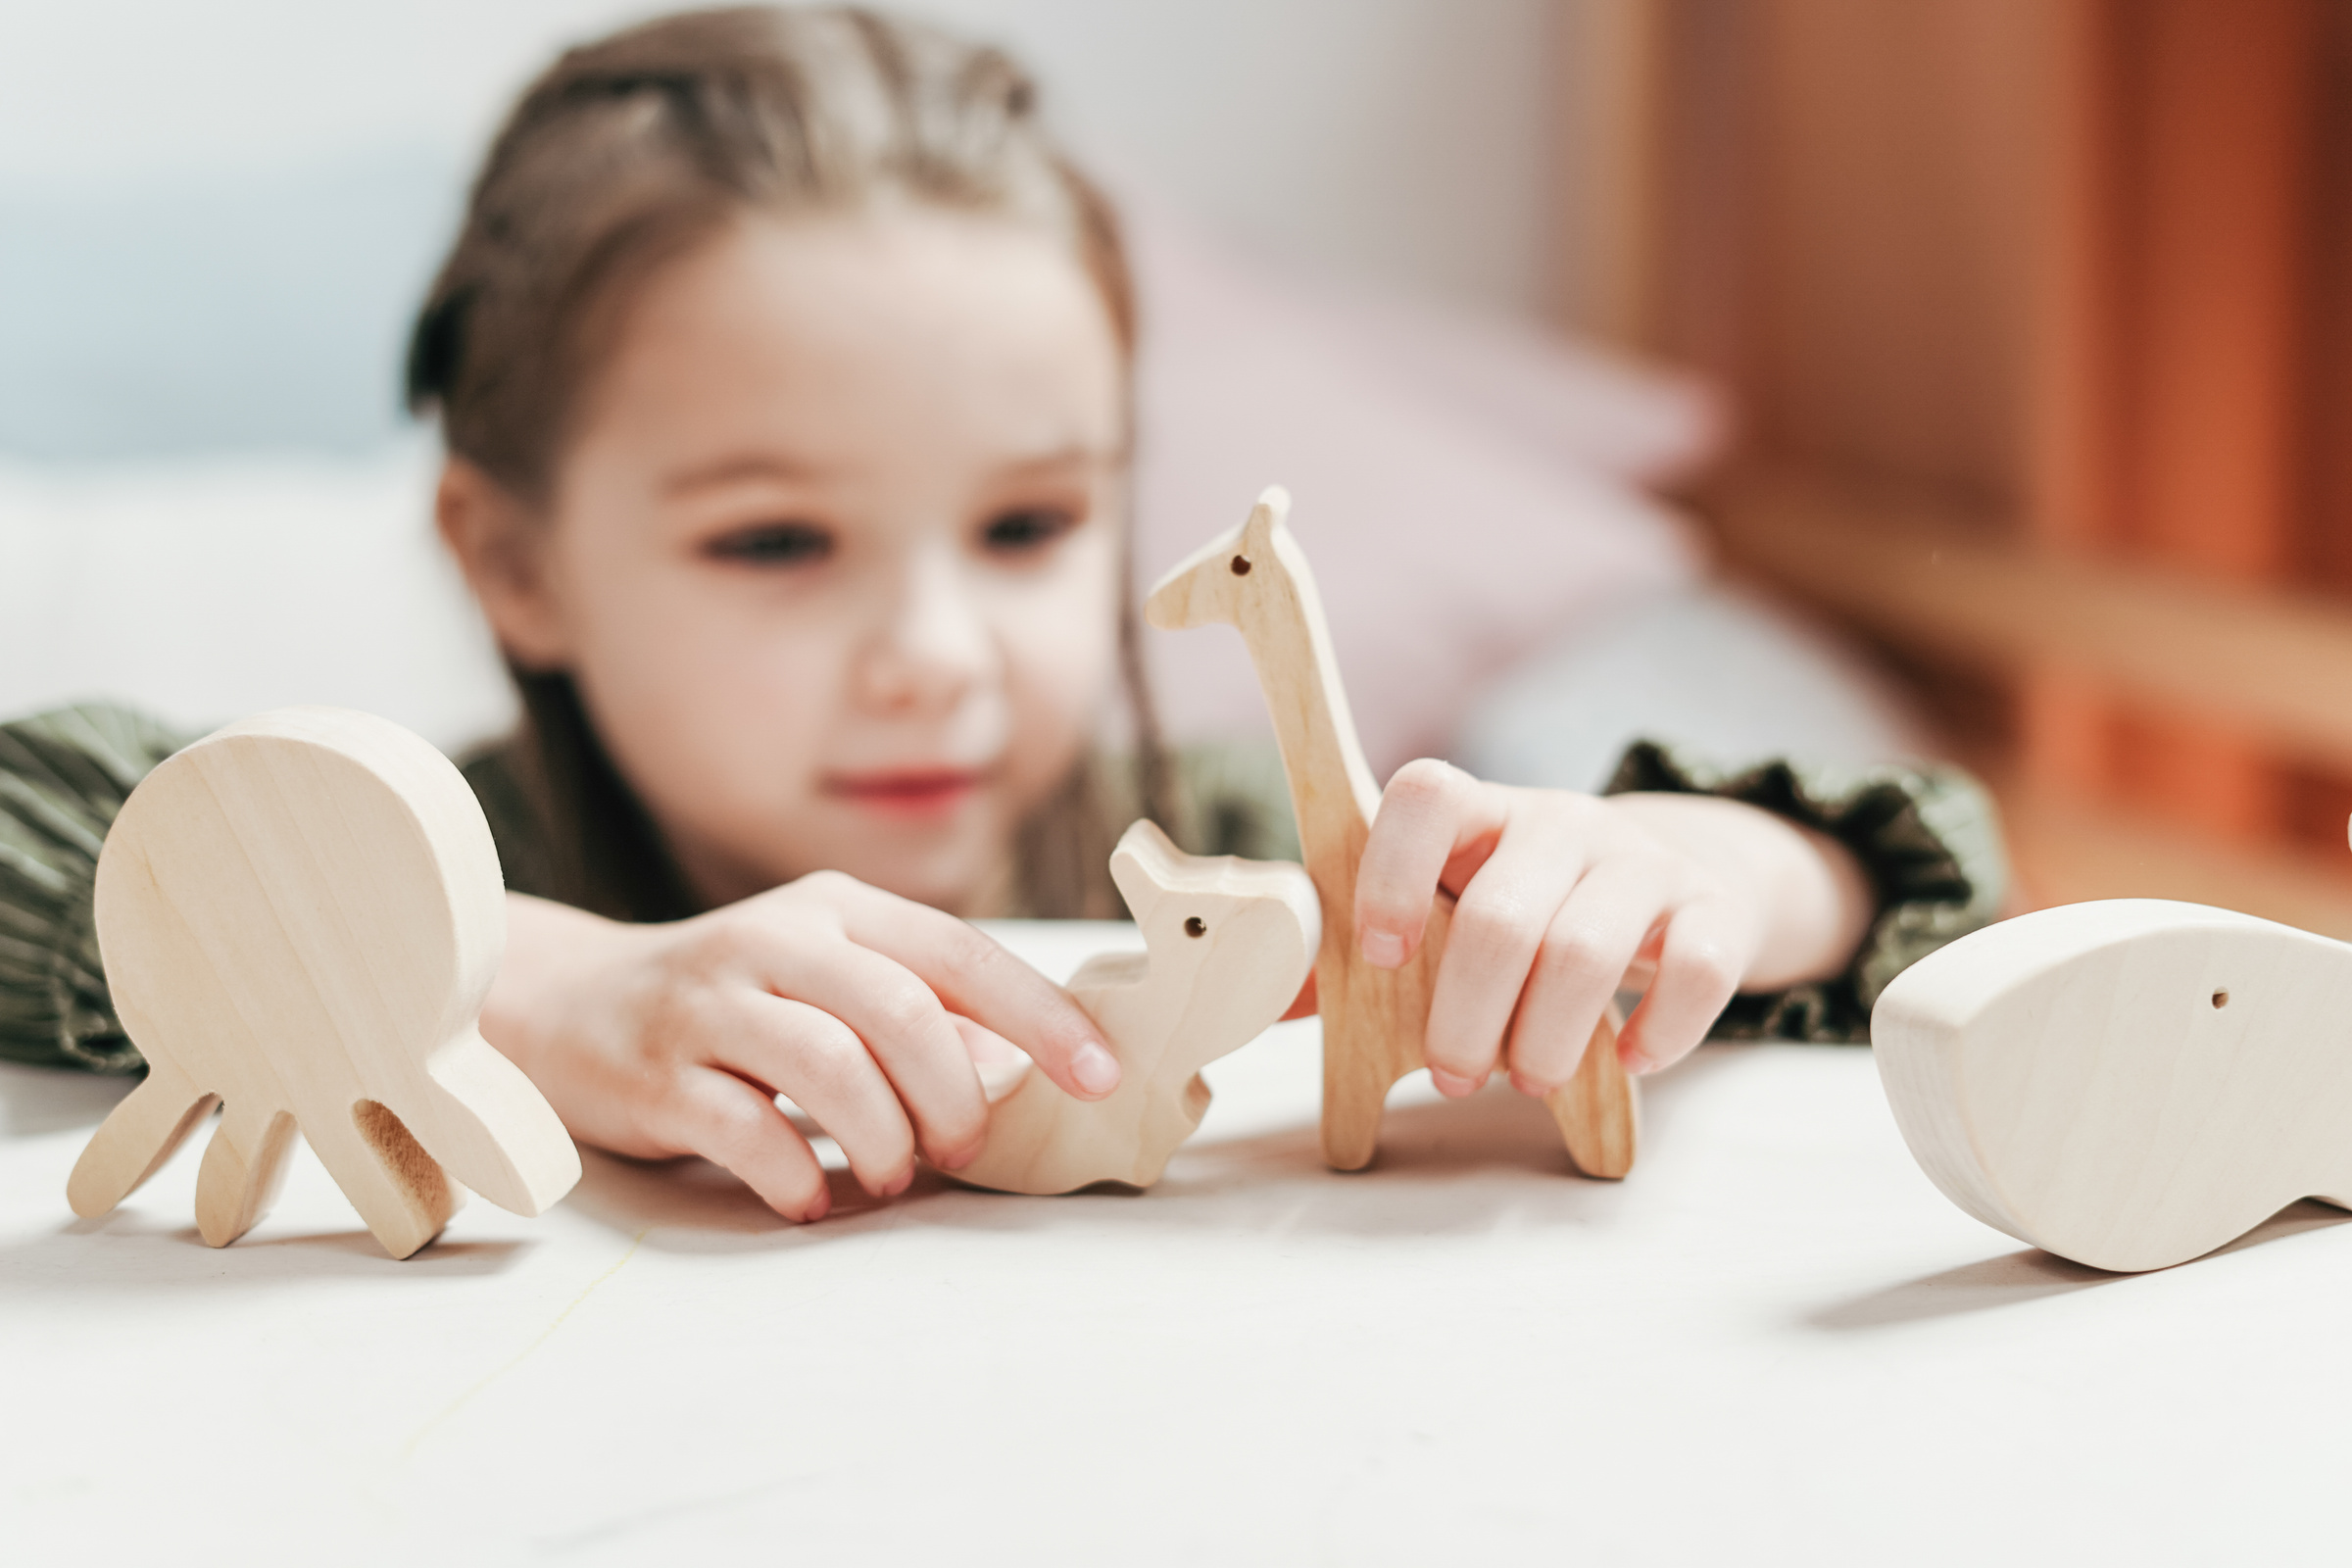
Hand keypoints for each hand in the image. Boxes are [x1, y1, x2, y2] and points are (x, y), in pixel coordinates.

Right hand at [483, 874, 1120, 1221]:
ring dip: (882, 1139)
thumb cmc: (734, 1002)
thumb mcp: (830, 980)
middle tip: (961, 1149)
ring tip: (888, 1175)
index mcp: (837, 911)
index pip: (960, 953)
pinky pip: (746, 1131)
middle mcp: (776, 941)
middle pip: (902, 1012)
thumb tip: (1027, 1067)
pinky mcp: (656, 1074)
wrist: (564, 1003)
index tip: (1100, 1074)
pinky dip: (796, 1177)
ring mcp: (710, 1004)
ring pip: (830, 1066)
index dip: (1040, 1015)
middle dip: (956, 1095)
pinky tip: (809, 1197)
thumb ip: (921, 1013)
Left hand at [1353, 760, 1870, 1091]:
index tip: (1383, 955)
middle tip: (1456, 1077)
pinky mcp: (1713, 909)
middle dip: (1468, 1016)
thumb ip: (1363, 948)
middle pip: (1502, 916)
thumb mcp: (1448, 906)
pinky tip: (1628, 1061)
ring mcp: (1641, 860)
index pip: (1426, 795)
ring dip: (1547, 1040)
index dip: (1391, 874)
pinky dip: (1658, 1032)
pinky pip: (1697, 970)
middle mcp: (1560, 820)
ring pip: (1587, 952)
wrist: (1668, 880)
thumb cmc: (1524, 906)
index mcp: (1477, 812)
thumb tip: (1272, 1000)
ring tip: (1528, 1080)